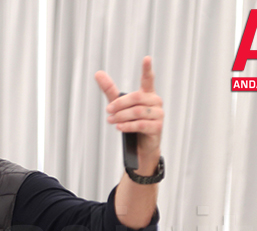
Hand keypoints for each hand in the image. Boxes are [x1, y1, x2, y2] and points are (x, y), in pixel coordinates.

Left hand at [95, 56, 162, 173]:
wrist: (141, 146)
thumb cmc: (131, 122)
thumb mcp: (119, 105)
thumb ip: (110, 90)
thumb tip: (98, 73)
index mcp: (148, 94)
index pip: (148, 79)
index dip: (147, 69)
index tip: (147, 58)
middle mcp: (155, 101)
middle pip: (136, 97)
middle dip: (120, 104)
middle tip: (108, 110)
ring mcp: (158, 114)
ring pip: (137, 112)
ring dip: (121, 116)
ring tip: (111, 120)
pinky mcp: (157, 127)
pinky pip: (140, 124)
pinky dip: (127, 126)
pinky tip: (119, 127)